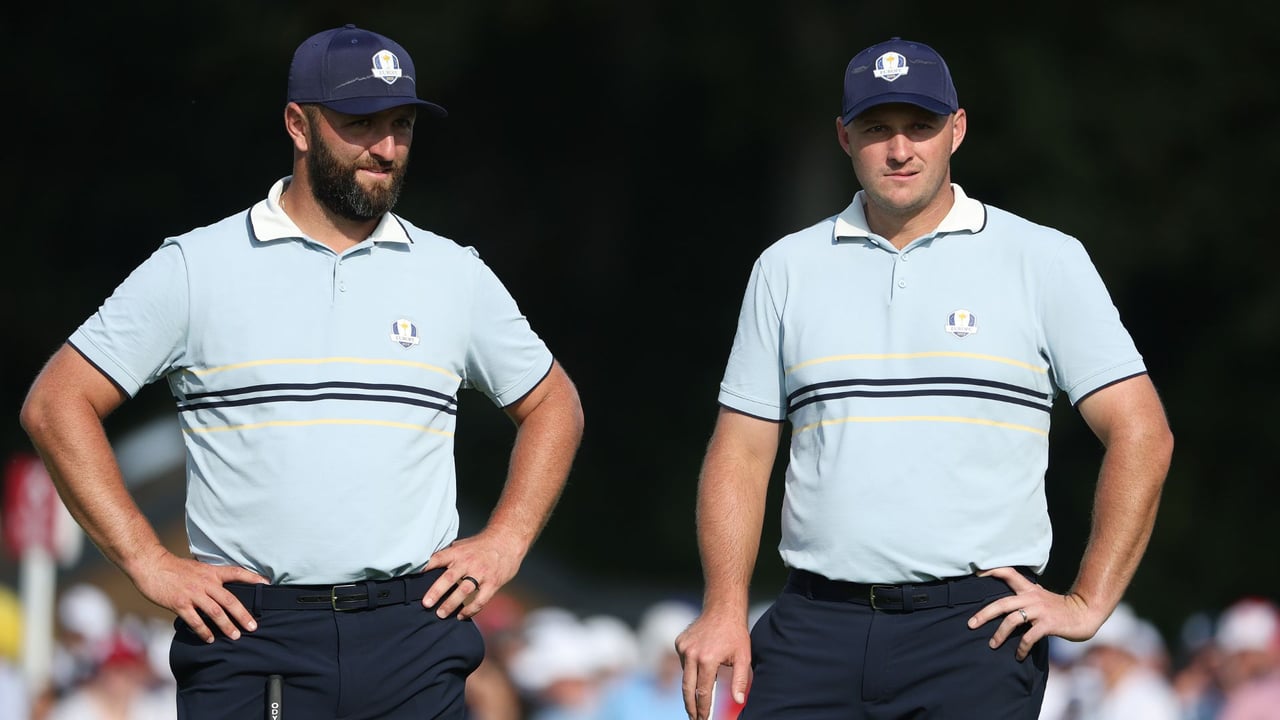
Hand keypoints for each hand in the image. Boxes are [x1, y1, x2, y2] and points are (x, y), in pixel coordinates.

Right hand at [130, 549, 267, 643]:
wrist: (151, 565)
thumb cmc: (174, 567)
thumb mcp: (197, 567)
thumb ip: (210, 577)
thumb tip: (222, 587)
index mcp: (211, 572)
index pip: (237, 573)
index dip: (253, 578)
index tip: (267, 585)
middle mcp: (206, 583)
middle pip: (230, 600)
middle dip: (243, 615)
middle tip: (253, 627)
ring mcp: (193, 594)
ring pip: (215, 613)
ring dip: (227, 626)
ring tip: (236, 636)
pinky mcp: (180, 604)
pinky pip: (195, 621)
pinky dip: (204, 631)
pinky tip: (210, 638)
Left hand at [421, 530, 522, 619]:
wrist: (507, 540)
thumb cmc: (482, 544)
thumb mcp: (463, 544)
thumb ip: (449, 555)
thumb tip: (428, 564)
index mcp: (458, 552)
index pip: (438, 558)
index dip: (426, 567)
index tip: (414, 576)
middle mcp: (468, 562)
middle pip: (449, 577)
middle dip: (436, 592)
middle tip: (426, 604)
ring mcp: (481, 573)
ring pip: (464, 591)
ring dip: (451, 604)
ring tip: (440, 614)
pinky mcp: (493, 583)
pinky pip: (480, 600)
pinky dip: (470, 609)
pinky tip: (461, 616)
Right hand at [676, 610, 750, 719]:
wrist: (723, 608)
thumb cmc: (736, 634)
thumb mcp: (743, 657)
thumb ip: (740, 680)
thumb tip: (739, 701)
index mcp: (707, 659)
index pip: (703, 692)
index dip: (703, 709)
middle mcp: (692, 654)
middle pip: (688, 688)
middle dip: (690, 707)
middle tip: (694, 719)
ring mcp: (683, 647)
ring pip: (684, 676)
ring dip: (690, 689)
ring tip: (694, 704)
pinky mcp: (679, 642)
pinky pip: (683, 663)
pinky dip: (689, 671)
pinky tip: (697, 673)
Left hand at [965, 566, 1101, 660]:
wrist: (1085, 614)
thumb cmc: (1060, 608)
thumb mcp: (1041, 597)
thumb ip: (1025, 597)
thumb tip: (1005, 604)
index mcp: (1029, 589)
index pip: (1008, 573)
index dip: (992, 571)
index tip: (976, 574)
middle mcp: (1032, 597)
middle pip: (1001, 603)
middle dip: (984, 614)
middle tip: (970, 624)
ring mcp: (1040, 611)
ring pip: (1011, 620)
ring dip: (999, 634)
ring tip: (992, 645)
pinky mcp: (1048, 624)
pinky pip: (1028, 637)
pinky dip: (1021, 647)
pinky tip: (1018, 656)